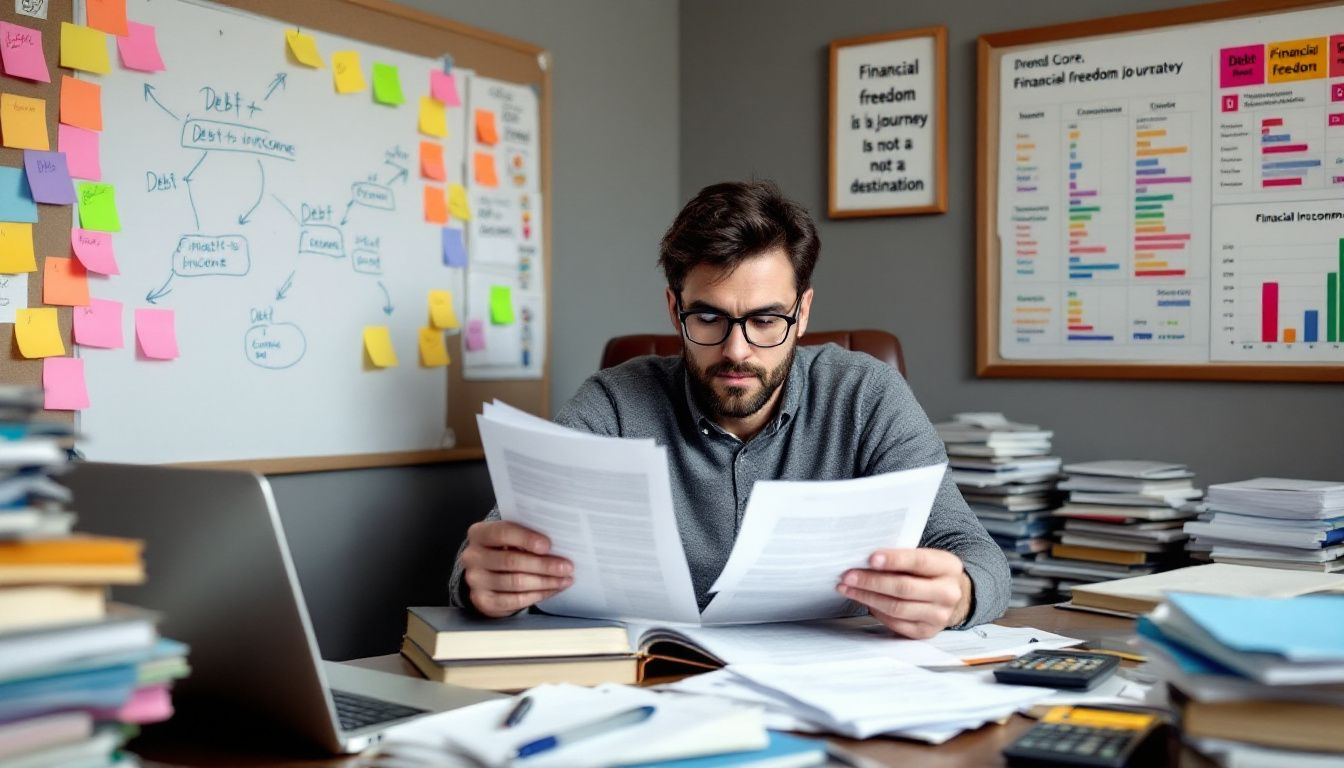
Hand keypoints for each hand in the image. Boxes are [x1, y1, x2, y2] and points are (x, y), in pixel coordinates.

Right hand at [460, 521, 573, 617]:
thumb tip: (559, 543)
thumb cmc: (505, 549)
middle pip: (512, 561)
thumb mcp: (510, 536)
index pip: (502, 532)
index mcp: (478, 533)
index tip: (548, 545)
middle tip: (567, 566)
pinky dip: (537, 595)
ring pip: (516, 582)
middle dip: (543, 565)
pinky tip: (552, 589)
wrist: (486, 573)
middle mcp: (472, 556)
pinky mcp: (483, 600)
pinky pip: (514, 600)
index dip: (527, 539)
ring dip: (545, 582)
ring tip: (564, 579)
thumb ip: (526, 535)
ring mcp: (475, 580)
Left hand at [836, 548, 972, 638]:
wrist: (948, 596)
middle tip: (848, 576)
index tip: (870, 558)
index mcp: (948, 567)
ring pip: (897, 608)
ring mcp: (939, 615)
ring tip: (848, 589)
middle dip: (871, 582)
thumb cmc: (928, 573)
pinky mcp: (926, 631)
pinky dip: (876, 612)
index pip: (919, 562)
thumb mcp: (924, 558)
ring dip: (867, 597)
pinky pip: (896, 623)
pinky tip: (864, 601)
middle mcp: (948, 593)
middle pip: (904, 588)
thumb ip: (901, 558)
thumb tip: (866, 561)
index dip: (894, 560)